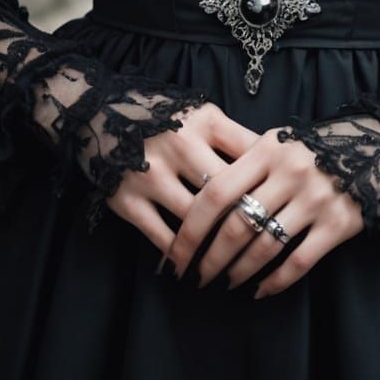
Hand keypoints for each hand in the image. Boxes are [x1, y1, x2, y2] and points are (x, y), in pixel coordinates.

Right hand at [99, 99, 261, 259]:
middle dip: (248, 224)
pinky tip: (192, 270)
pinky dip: (180, 258)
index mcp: (204, 121)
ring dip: (215, 250)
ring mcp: (151, 173)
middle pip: (227, 193)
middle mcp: (179, 144)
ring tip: (232, 270)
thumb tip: (274, 165)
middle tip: (264, 249)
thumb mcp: (199, 113)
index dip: (270, 184)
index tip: (283, 209)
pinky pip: (161, 236)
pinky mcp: (126, 199)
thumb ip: (232, 137)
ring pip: (196, 220)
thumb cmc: (159, 113)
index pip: (250, 157)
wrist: (95, 109)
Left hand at [161, 126, 365, 298]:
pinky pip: (298, 261)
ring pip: (264, 246)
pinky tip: (260, 291)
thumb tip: (199, 199)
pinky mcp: (339, 224)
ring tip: (225, 282)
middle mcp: (290, 173)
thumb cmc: (317, 144)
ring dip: (238, 271)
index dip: (191, 227)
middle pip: (237, 224)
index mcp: (269, 148)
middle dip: (210, 258)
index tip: (175, 252)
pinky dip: (275, 282)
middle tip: (195, 277)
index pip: (217, 192)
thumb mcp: (280, 141)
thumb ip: (247, 164)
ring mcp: (316, 199)